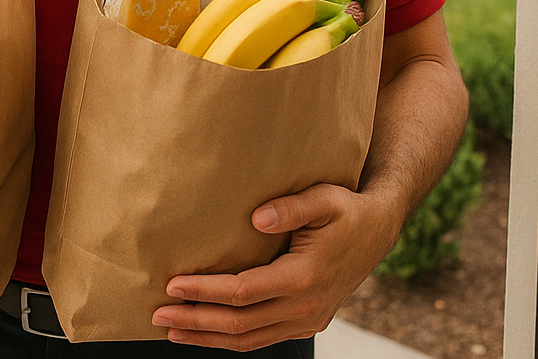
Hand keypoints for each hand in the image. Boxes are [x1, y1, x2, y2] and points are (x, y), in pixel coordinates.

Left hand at [150, 183, 399, 350]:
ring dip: (208, 337)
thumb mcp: (324, 198)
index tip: (172, 285)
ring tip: (172, 332)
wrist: (378, 231)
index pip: (242, 292)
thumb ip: (291, 207)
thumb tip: (256, 217)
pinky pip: (263, 339)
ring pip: (250, 339)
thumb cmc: (346, 209)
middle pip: (240, 323)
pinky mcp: (308, 322)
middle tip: (158, 315)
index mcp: (305, 277)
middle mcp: (306, 306)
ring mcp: (308, 319)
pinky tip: (206, 334)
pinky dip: (232, 340)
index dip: (205, 291)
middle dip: (196, 321)